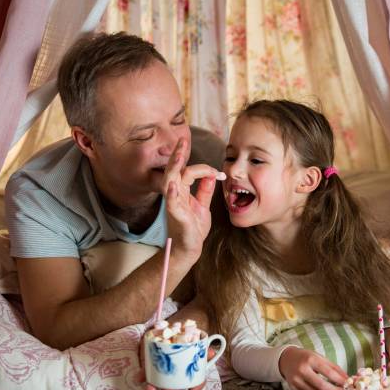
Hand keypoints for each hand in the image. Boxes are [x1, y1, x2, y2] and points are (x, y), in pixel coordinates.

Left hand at [137, 332, 214, 389]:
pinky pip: (146, 374)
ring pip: (159, 383)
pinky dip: (143, 377)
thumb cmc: (185, 335)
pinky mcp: (151, 365)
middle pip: (175, 386)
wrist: (169, 326)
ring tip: (151, 388)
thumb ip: (204, 346)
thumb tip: (212, 352)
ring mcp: (163, 369)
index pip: (196, 381)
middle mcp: (177, 372)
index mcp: (190, 368)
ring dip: (154, 388)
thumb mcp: (196, 339)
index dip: (196, 387)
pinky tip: (140, 378)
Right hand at [163, 139, 221, 260]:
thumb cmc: (193, 228)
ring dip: (174, 168)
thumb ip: (205, 190)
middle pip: (174, 170)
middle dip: (178, 155)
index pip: (188, 172)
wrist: (190, 249)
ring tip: (178, 156)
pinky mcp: (175, 215)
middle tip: (182, 140)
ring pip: (170, 181)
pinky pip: (171, 202)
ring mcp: (174, 204)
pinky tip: (173, 185)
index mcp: (182, 192)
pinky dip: (172, 193)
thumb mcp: (202, 206)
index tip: (218, 172)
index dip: (203, 168)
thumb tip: (211, 175)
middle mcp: (175, 195)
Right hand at [278, 347, 346, 389]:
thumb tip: (346, 378)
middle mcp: (301, 370)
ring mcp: (296, 380)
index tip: (346, 383)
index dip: (338, 380)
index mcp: (310, 359)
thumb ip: (333, 367)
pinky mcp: (294, 388)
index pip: (327, 372)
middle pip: (320, 385)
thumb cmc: (306, 357)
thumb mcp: (320, 357)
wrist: (287, 359)